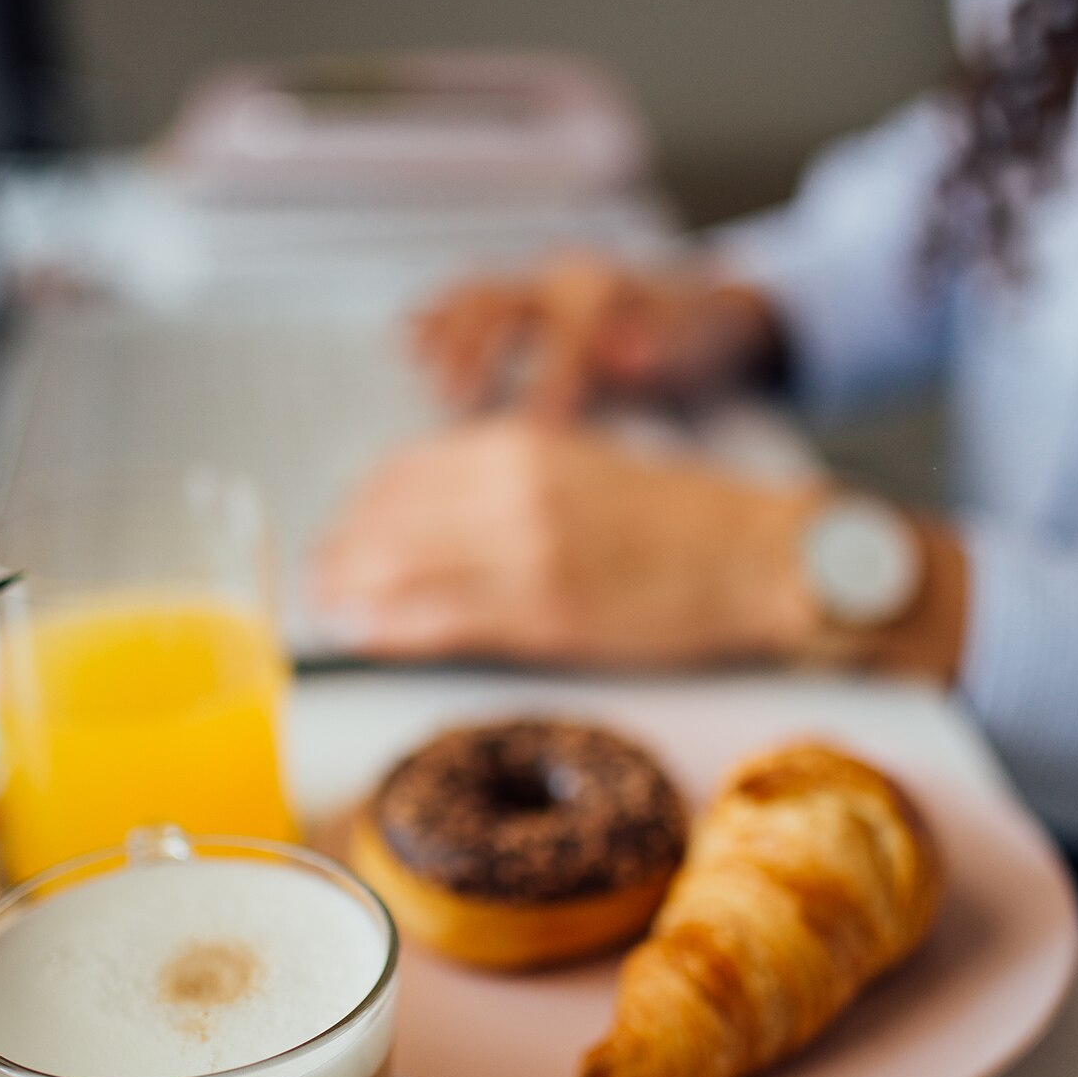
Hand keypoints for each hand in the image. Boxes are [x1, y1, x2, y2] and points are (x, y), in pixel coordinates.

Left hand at [313, 417, 821, 667]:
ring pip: (399, 570)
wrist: (756, 556)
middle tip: (321, 573)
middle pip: (388, 520)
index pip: (404, 469)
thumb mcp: (581, 466)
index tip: (342, 525)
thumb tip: (425, 512)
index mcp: (523, 444)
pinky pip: (437, 621)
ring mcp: (525, 556)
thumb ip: (503, 482)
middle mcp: (512, 492)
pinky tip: (364, 632)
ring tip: (330, 606)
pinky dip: (388, 627)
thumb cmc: (679, 516)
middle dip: (342, 550)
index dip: (360, 503)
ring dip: (351, 591)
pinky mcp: (545, 616)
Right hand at [409, 250, 784, 418]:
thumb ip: (664, 347)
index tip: (544, 425)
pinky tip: (408, 344)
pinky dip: (434, 320)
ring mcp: (532, 285)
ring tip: (436, 388)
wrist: (698, 309)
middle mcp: (560, 276)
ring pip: (474, 297)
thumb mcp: (697, 339)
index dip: (556, 372)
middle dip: (480, 352)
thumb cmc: (694, 335)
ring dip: (449, 340)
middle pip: (502, 300)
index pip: (572, 323)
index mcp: (606, 285)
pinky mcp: (514, 300)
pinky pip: (462, 300)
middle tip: (462, 406)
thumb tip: (629, 358)